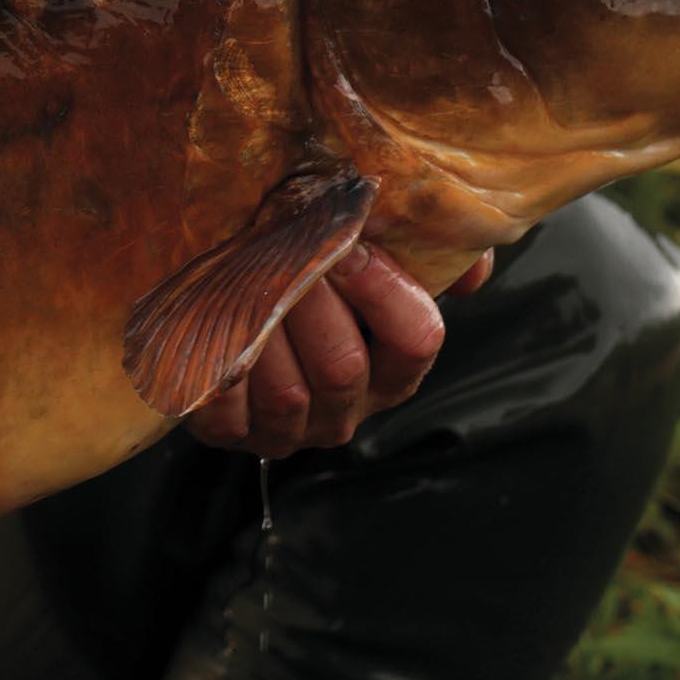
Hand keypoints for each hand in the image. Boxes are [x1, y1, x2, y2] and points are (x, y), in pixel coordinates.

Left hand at [181, 246, 493, 457]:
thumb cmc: (303, 269)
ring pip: (288, 391)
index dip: (384, 290)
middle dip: (311, 302)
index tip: (348, 245)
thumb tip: (471, 273)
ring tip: (241, 281)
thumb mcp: (372, 253)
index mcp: (392, 369)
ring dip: (261, 330)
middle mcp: (347, 408)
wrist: (217, 291)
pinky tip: (208, 325)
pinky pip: (227, 411)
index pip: (417, 339)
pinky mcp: (231, 434)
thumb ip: (435, 253)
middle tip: (281, 253)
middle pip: (343, 365)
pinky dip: (217, 366)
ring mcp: (289, 429)